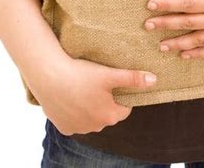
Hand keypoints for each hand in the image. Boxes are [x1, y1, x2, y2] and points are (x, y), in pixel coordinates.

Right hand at [29, 54, 156, 135]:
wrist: (49, 77)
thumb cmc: (81, 74)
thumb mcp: (109, 74)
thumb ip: (132, 78)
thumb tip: (154, 80)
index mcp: (110, 116)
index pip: (124, 107)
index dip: (120, 93)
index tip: (112, 81)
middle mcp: (96, 127)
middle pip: (107, 112)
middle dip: (105, 100)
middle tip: (96, 81)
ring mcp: (78, 129)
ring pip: (90, 117)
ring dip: (89, 106)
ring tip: (82, 87)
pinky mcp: (64, 127)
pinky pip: (74, 119)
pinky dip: (74, 110)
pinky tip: (71, 96)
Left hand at [144, 0, 203, 58]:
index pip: (189, 4)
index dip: (169, 4)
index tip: (151, 4)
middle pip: (189, 24)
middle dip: (166, 25)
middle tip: (147, 26)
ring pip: (199, 42)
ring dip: (179, 44)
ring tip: (161, 46)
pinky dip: (199, 54)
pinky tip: (186, 56)